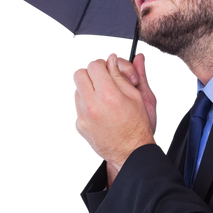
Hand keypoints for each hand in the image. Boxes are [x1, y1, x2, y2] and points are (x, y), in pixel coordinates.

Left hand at [70, 53, 155, 171]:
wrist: (130, 153)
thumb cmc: (137, 127)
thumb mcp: (137, 96)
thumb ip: (122, 74)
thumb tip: (114, 59)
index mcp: (108, 95)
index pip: (93, 64)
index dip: (102, 63)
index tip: (107, 68)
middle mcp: (92, 105)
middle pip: (78, 73)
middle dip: (90, 72)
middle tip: (101, 78)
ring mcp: (82, 116)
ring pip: (75, 89)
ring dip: (87, 88)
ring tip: (102, 97)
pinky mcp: (78, 126)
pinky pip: (76, 106)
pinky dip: (85, 104)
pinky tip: (99, 111)